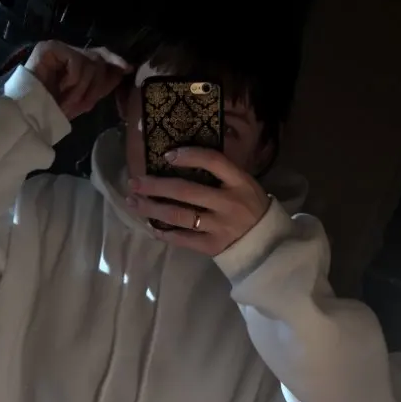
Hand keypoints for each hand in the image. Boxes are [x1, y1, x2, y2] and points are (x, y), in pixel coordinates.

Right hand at [26, 41, 130, 120]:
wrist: (30, 116)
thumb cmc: (54, 111)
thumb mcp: (84, 99)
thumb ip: (101, 85)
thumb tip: (122, 71)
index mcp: (76, 62)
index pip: (100, 53)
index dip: (114, 60)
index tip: (127, 69)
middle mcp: (68, 52)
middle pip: (97, 60)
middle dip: (96, 86)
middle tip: (84, 104)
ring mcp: (58, 48)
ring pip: (89, 64)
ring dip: (82, 89)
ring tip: (69, 102)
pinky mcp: (50, 48)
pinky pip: (77, 64)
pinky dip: (73, 82)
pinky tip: (61, 90)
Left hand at [127, 147, 270, 254]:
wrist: (266, 243)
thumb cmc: (251, 207)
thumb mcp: (244, 184)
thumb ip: (221, 173)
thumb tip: (185, 158)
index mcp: (239, 182)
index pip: (213, 161)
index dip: (189, 155)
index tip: (166, 155)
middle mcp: (228, 203)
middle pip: (186, 191)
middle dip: (156, 186)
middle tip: (134, 182)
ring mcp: (219, 226)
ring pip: (180, 216)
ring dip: (153, 208)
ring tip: (134, 202)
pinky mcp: (212, 246)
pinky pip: (183, 239)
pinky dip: (165, 232)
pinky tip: (151, 225)